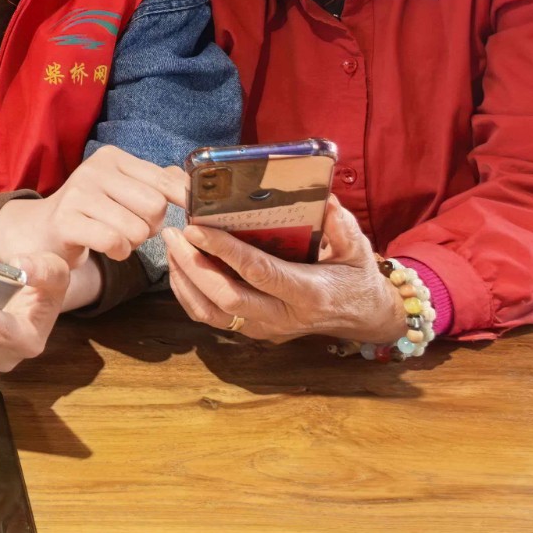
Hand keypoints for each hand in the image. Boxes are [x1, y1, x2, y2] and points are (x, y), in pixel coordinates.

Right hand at [0, 145, 187, 268]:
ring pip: (137, 228)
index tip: (192, 214)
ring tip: (118, 238)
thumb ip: (157, 182)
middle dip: (152, 226)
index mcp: (113, 157)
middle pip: (155, 206)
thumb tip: (189, 181)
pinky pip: (114, 242)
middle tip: (134, 228)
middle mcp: (94, 169)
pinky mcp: (66, 221)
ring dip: (134, 243)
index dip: (184, 201)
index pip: (165, 180)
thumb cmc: (93, 211)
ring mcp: (78, 194)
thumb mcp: (124, 190)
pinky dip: (120, 252)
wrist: (45, 230)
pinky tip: (111, 249)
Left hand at [163, 196, 406, 344]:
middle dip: (192, 265)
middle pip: (225, 297)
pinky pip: (211, 318)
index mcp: (308, 292)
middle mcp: (282, 315)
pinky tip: (179, 269)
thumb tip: (324, 200)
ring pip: (211, 312)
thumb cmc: (356, 277)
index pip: (258, 272)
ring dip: (184, 280)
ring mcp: (265, 328)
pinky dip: (188, 295)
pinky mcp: (253, 332)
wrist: (362, 318)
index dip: (224, 251)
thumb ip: (342, 226)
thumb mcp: (358, 249)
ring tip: (170, 246)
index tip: (196, 228)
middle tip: (172, 234)